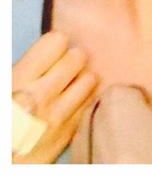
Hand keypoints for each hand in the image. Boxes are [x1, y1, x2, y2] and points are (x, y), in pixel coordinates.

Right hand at [12, 31, 97, 162]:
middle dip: (70, 60)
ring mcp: (58, 116)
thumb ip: (24, 69)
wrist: (0, 164)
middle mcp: (42, 96)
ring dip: (80, 80)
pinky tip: (70, 105)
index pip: (57, 41)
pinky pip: (90, 104)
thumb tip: (47, 52)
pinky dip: (84, 101)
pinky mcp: (68, 134)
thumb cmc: (3, 117)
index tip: (49, 53)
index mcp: (18, 81)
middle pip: (78, 57)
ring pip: (90, 78)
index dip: (54, 44)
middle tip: (59, 70)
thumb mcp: (5, 85)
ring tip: (66, 88)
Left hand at [71, 81, 151, 162]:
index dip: (150, 109)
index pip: (138, 92)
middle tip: (146, 140)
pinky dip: (103, 150)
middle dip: (132, 119)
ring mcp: (79, 132)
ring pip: (105, 126)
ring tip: (133, 154)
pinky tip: (118, 162)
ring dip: (116, 134)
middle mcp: (94, 108)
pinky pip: (93, 145)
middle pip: (119, 107)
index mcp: (118, 93)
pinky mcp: (73, 155)